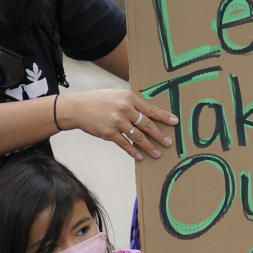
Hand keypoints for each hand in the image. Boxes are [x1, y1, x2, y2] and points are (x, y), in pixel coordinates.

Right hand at [58, 90, 176, 159]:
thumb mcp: (117, 96)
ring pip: (138, 137)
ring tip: (158, 153)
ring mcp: (117, 122)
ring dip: (149, 147)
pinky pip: (125, 144)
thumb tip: (147, 113)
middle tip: (169, 142)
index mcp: (129, 98)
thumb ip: (131, 103)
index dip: (164, 116)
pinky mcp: (109, 133)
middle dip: (159, 135)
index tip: (175, 122)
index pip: (150, 109)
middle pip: (147, 124)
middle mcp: (124, 109)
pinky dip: (133, 151)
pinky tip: (140, 156)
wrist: (77, 108)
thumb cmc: (98, 101)